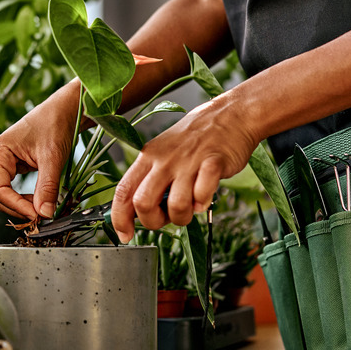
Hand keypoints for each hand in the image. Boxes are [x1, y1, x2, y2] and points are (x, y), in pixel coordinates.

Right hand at [0, 83, 79, 218]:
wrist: (65, 110)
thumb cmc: (56, 124)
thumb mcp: (53, 158)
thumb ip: (47, 187)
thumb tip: (45, 214)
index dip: (16, 205)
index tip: (36, 215)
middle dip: (18, 207)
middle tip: (42, 215)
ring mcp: (5, 163)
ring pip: (5, 194)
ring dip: (22, 205)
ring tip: (43, 208)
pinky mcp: (15, 166)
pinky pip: (14, 189)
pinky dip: (26, 199)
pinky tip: (41, 200)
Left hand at [111, 97, 257, 241]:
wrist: (230, 115)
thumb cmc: (195, 139)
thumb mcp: (163, 154)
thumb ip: (150, 180)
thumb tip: (136, 212)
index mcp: (147, 158)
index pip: (123, 192)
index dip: (119, 218)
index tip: (125, 234)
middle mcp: (164, 160)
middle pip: (143, 203)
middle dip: (153, 222)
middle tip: (166, 218)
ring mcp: (188, 161)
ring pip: (175, 205)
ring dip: (182, 217)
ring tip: (189, 208)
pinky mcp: (213, 163)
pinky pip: (202, 194)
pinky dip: (203, 203)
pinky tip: (204, 197)